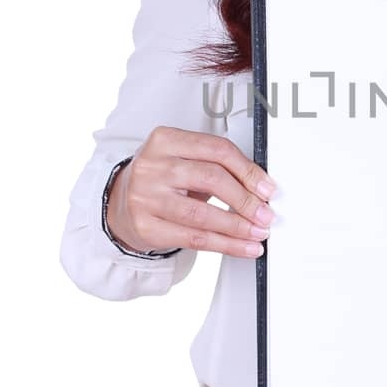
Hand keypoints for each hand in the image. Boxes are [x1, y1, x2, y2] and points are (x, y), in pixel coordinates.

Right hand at [106, 127, 276, 257]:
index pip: (217, 150)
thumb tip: (260, 189)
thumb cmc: (160, 180)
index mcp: (165, 140)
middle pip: (212, 179)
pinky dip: (225, 245)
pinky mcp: (146, 227)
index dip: (248, 171)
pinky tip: (242, 247)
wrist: (120, 205)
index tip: (267, 188)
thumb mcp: (183, 161)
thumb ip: (216, 167)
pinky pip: (194, 239)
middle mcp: (153, 166)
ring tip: (258, 232)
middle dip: (246, 200)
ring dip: (238, 227)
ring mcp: (146, 197)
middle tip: (265, 213)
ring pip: (203, 214)